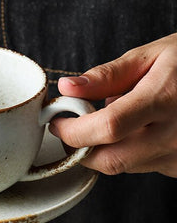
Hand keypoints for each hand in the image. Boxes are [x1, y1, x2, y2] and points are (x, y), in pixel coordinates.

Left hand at [50, 33, 176, 177]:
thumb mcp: (152, 56)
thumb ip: (107, 75)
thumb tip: (68, 88)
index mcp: (165, 99)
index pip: (108, 127)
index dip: (73, 130)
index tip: (57, 121)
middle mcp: (175, 134)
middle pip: (110, 159)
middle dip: (79, 148)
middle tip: (70, 128)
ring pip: (123, 166)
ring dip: (102, 149)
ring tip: (112, 120)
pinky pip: (141, 166)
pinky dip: (126, 152)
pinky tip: (136, 131)